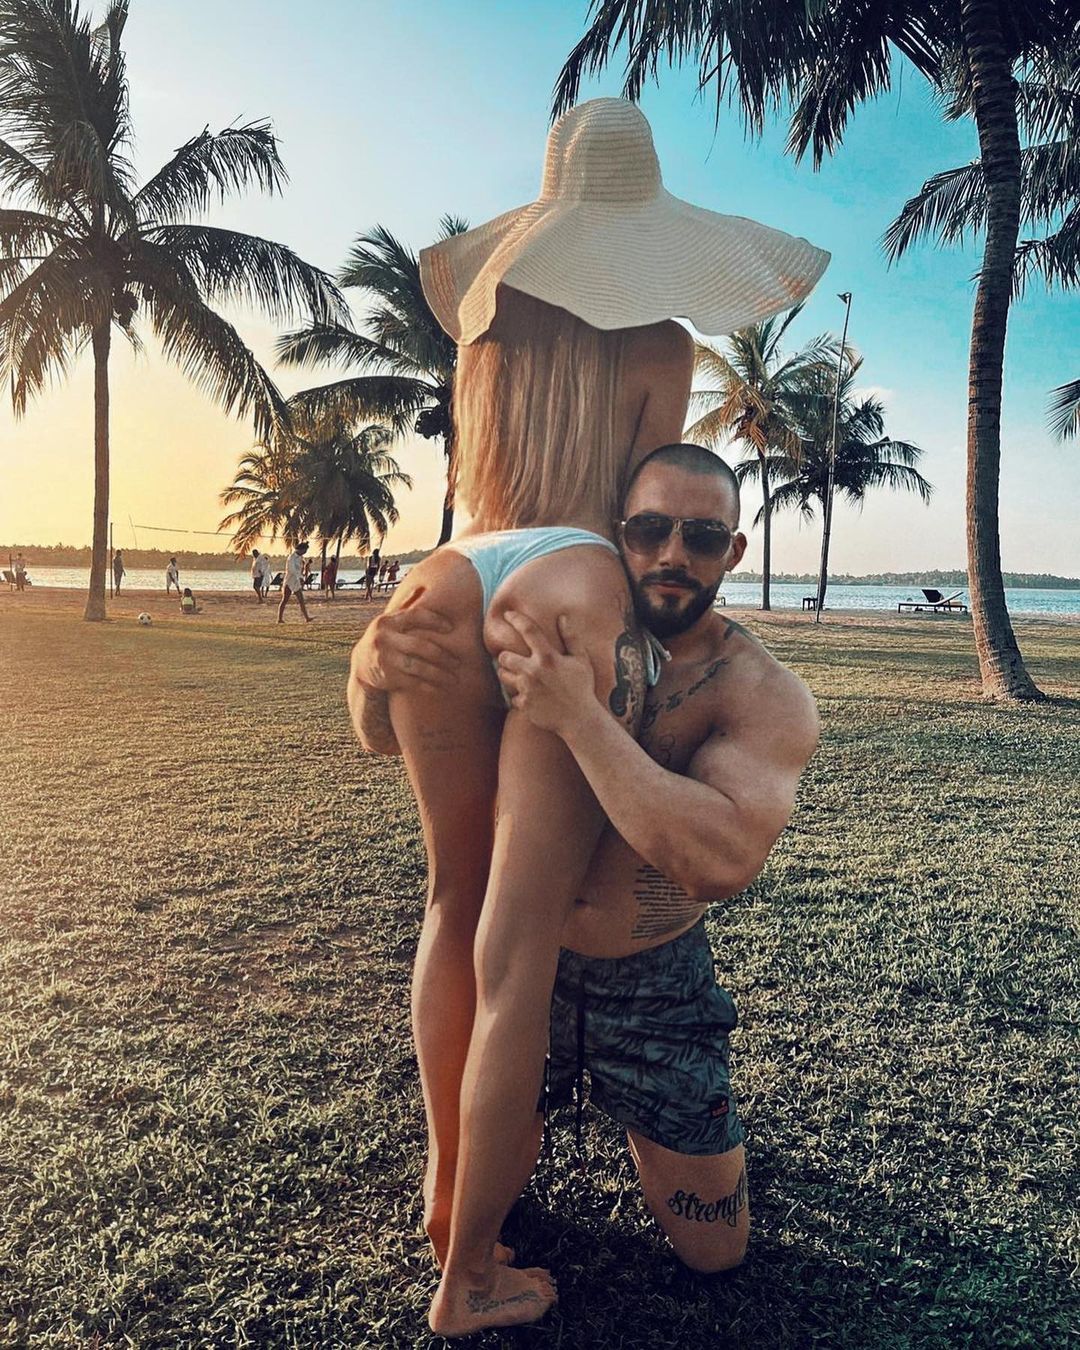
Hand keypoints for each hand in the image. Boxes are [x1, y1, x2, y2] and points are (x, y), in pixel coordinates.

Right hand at [350, 587, 459, 692]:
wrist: (362, 664)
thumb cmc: (387, 638)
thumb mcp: (392, 621)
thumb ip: (407, 606)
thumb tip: (422, 587)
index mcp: (388, 621)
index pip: (414, 616)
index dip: (434, 620)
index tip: (451, 627)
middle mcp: (384, 638)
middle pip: (419, 645)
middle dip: (442, 655)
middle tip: (458, 662)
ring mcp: (384, 658)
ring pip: (418, 667)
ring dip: (439, 674)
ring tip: (455, 678)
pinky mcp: (385, 676)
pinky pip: (412, 682)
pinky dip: (429, 686)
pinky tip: (441, 687)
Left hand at [497, 610, 595, 737]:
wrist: (579, 719)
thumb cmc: (582, 688)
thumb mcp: (581, 661)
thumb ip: (571, 638)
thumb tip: (563, 617)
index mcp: (548, 657)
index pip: (528, 631)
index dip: (516, 619)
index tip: (508, 614)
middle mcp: (533, 671)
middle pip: (504, 656)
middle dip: (506, 656)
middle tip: (514, 659)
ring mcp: (526, 689)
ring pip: (503, 676)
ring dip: (508, 674)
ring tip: (519, 675)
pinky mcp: (523, 705)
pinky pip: (513, 696)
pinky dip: (519, 696)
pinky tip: (530, 696)